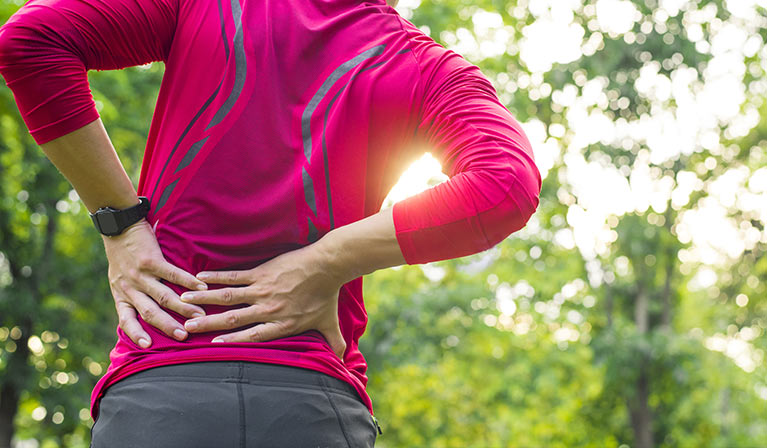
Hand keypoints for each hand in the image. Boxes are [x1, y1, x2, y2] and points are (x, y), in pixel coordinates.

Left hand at [102, 218, 208, 347]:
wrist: (118, 226)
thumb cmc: (122, 255)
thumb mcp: (119, 279)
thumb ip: (132, 295)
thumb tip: (148, 314)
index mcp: (121, 295)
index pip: (126, 320)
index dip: (136, 334)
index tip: (148, 346)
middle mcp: (129, 287)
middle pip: (150, 312)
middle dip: (168, 326)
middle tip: (184, 336)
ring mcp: (140, 274)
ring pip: (163, 296)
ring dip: (182, 307)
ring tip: (199, 315)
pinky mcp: (151, 260)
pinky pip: (172, 274)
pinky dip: (188, 281)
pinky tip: (201, 287)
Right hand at [179, 242, 347, 359]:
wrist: (328, 265)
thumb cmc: (328, 295)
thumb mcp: (330, 323)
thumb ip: (335, 343)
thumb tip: (344, 363)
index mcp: (282, 324)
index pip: (252, 336)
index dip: (232, 341)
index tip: (212, 344)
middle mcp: (269, 309)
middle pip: (233, 319)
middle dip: (208, 323)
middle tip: (186, 326)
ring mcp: (263, 289)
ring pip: (228, 297)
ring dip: (204, 299)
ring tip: (183, 301)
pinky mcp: (261, 272)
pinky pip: (234, 276)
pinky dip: (216, 277)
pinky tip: (200, 278)